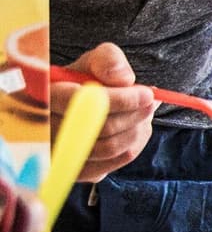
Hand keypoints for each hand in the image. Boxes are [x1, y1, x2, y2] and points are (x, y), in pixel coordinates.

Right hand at [56, 43, 156, 183]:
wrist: (76, 108)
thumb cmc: (84, 82)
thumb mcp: (93, 62)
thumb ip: (107, 60)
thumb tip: (123, 79)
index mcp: (42, 96)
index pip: (84, 102)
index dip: (122, 100)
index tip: (147, 94)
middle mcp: (42, 129)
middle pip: (101, 128)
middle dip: (135, 115)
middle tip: (150, 103)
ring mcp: (55, 155)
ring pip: (109, 148)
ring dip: (135, 130)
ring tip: (142, 114)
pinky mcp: (71, 172)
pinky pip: (109, 165)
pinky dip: (130, 146)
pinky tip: (132, 130)